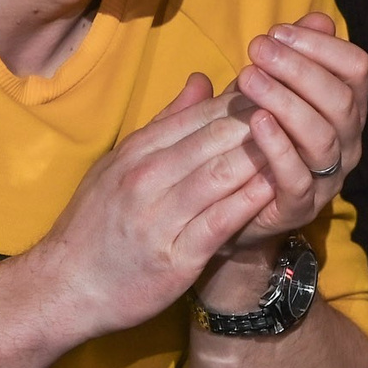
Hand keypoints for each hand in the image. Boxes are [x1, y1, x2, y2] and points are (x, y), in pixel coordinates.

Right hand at [9, 81, 275, 341]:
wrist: (65, 286)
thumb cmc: (96, 224)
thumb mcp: (120, 164)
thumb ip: (164, 124)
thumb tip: (202, 81)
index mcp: (138, 152)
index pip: (200, 115)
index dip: (244, 100)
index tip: (281, 89)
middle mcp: (147, 178)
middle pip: (215, 138)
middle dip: (261, 122)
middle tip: (303, 109)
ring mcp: (160, 218)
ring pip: (221, 174)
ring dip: (262, 157)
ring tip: (300, 145)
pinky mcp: (174, 258)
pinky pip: (219, 222)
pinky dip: (248, 204)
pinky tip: (275, 191)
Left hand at [222, 12, 367, 251]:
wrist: (228, 203)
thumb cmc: (253, 135)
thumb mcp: (270, 89)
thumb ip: (293, 57)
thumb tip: (318, 19)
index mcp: (346, 109)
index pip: (356, 69)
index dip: (321, 46)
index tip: (277, 31)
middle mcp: (346, 143)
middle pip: (341, 100)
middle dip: (299, 68)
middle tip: (257, 49)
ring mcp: (327, 179)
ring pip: (322, 136)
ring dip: (285, 101)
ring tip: (248, 78)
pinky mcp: (299, 207)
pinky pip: (297, 177)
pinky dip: (278, 147)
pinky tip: (254, 121)